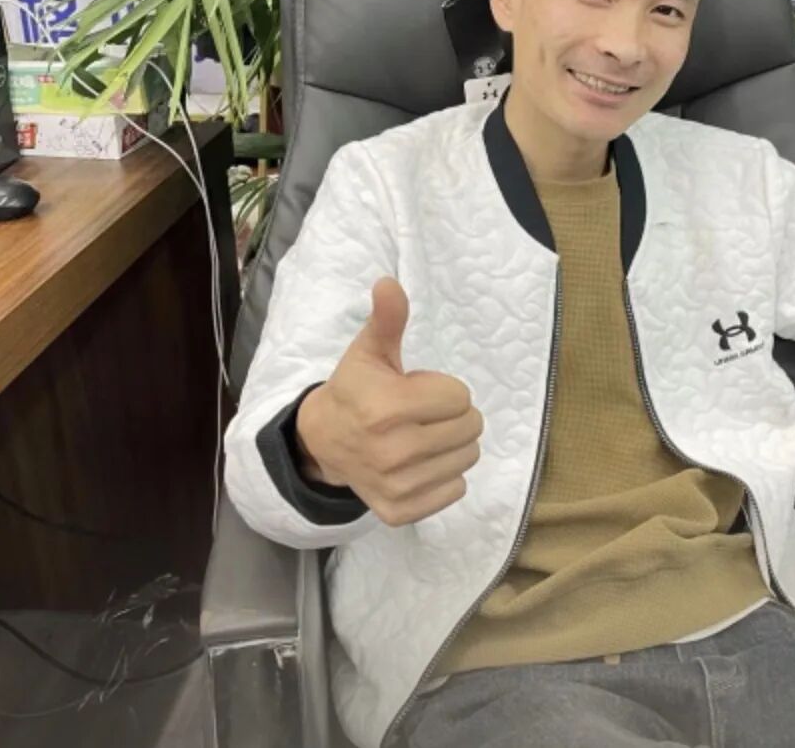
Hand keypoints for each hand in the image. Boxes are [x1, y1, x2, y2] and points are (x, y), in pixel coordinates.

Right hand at [296, 276, 482, 526]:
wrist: (324, 443)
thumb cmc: (356, 390)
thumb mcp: (370, 351)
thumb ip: (388, 319)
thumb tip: (389, 282)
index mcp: (387, 408)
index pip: (461, 397)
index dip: (443, 389)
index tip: (416, 390)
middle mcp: (393, 452)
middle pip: (470, 428)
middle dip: (453, 415)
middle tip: (423, 414)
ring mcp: (397, 486)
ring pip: (468, 458)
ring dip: (452, 444)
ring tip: (422, 435)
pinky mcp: (401, 511)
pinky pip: (456, 489)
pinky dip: (444, 475)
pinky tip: (419, 463)